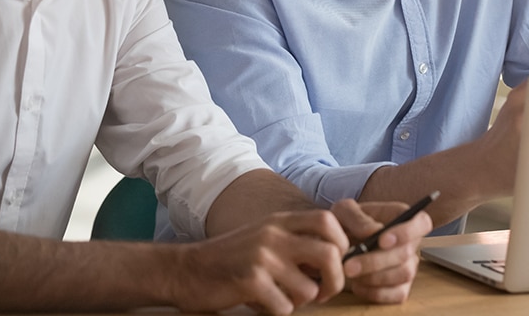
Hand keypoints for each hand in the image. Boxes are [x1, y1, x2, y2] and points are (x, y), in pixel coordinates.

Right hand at [167, 209, 349, 314]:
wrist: (186, 269)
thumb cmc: (232, 257)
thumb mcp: (265, 235)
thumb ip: (296, 239)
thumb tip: (337, 255)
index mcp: (281, 221)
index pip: (328, 221)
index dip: (341, 243)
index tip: (335, 262)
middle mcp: (274, 234)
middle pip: (330, 254)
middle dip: (335, 280)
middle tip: (325, 292)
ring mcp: (262, 257)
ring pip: (309, 288)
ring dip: (301, 301)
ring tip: (284, 297)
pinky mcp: (249, 281)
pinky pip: (284, 306)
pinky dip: (278, 311)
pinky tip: (263, 304)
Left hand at [332, 199, 430, 303]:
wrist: (335, 246)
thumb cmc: (343, 224)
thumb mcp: (344, 212)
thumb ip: (358, 218)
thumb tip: (375, 232)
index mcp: (402, 217)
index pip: (422, 222)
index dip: (407, 232)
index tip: (382, 240)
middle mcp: (409, 242)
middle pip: (407, 252)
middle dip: (377, 261)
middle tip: (349, 265)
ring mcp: (407, 265)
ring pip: (404, 274)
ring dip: (375, 277)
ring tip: (351, 273)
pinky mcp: (400, 286)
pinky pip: (398, 294)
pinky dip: (376, 292)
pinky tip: (358, 285)